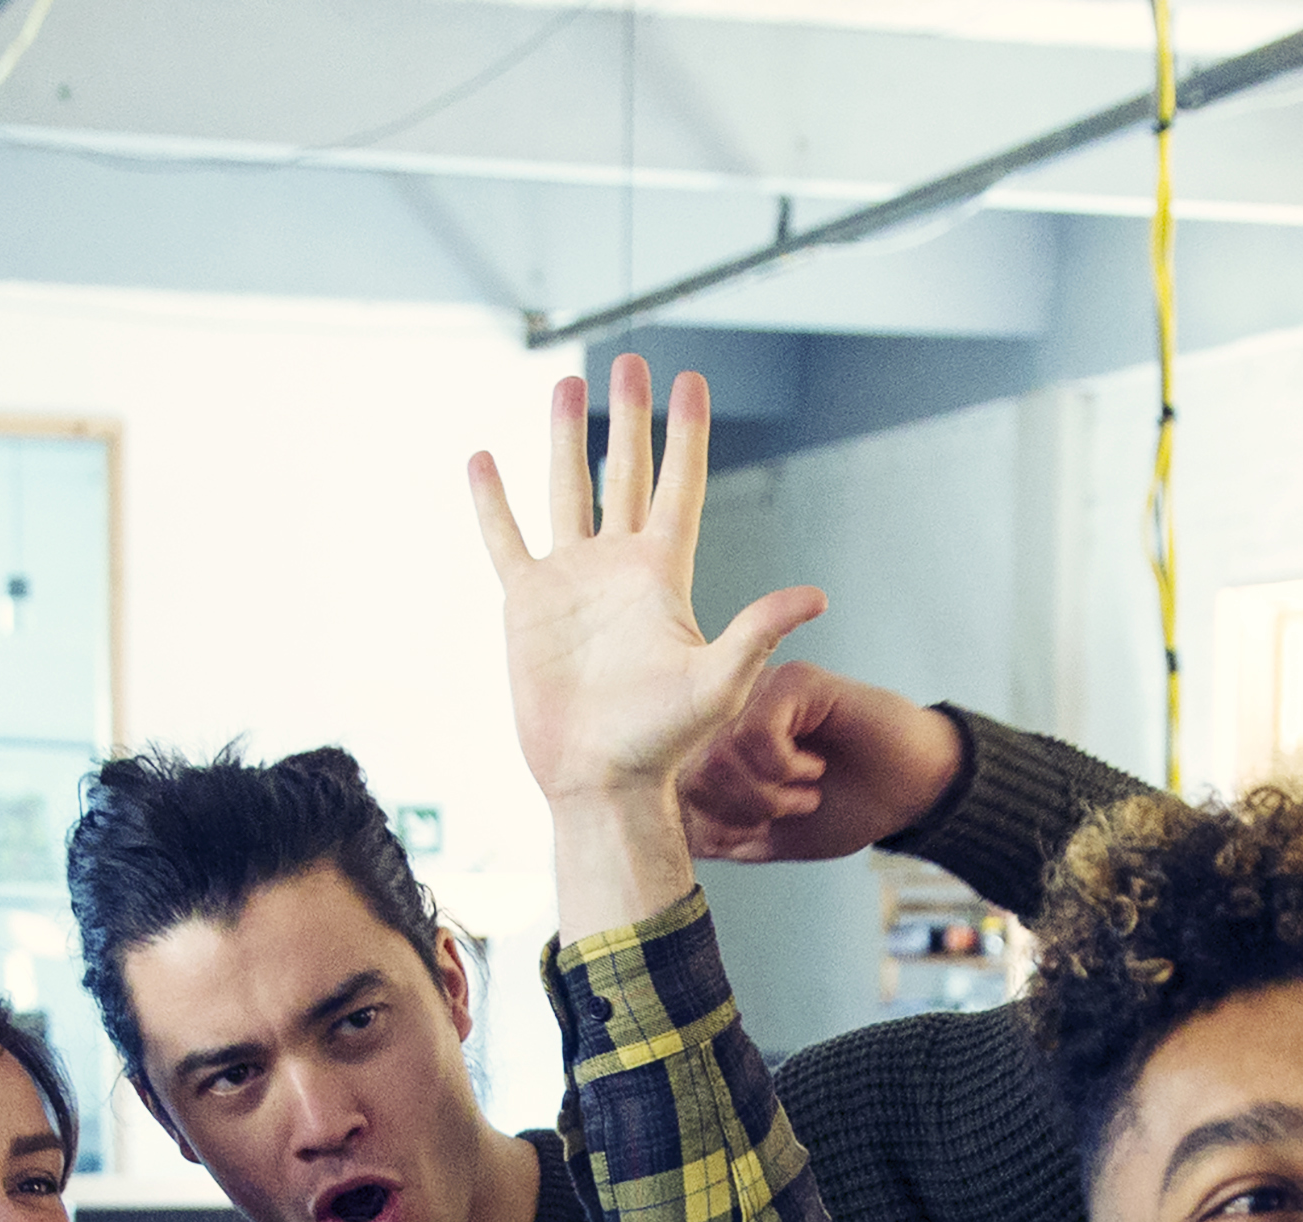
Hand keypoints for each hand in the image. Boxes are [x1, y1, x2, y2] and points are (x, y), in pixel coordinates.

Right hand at [473, 357, 828, 806]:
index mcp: (664, 574)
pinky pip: (506, 539)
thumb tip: (818, 595)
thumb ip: (759, 629)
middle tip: (630, 362)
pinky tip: (484, 460)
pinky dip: (493, 501)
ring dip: (565, 438)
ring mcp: (571, 581)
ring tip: (566, 384)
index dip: (686, 433)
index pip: (679, 485)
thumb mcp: (720, 681)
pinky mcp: (527, 605)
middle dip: (629, 417)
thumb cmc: (663, 740)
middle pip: (625, 472)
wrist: (599, 778)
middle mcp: (618, 566)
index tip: (691, 379)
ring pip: (567, 490)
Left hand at [679, 665, 968, 863]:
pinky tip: (812, 769)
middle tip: (781, 813)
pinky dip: (782, 765)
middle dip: (736, 808)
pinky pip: (757, 729)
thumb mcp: (771, 834)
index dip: (706, 820)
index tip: (751, 832)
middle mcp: (734, 710)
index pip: (677, 781)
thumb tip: (673, 841)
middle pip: (692, 767)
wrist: (911, 790)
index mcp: (724, 742)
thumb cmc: (846, 808)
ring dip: (764, 791)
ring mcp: (761, 691)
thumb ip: (722, 835)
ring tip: (802, 794)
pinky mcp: (794, 680)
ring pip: (721, 749)